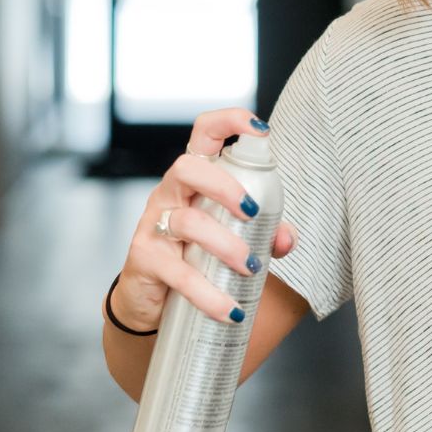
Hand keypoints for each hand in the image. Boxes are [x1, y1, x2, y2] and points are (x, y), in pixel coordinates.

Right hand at [112, 108, 296, 331]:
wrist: (154, 302)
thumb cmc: (198, 256)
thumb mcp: (235, 239)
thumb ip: (266, 234)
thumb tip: (286, 237)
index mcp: (195, 179)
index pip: (203, 134)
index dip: (229, 121)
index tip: (262, 130)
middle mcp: (171, 194)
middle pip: (188, 167)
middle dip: (224, 185)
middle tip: (252, 213)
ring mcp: (154, 225)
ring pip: (187, 222)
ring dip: (225, 245)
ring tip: (250, 268)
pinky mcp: (145, 259)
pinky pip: (178, 273)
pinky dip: (209, 294)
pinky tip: (231, 310)